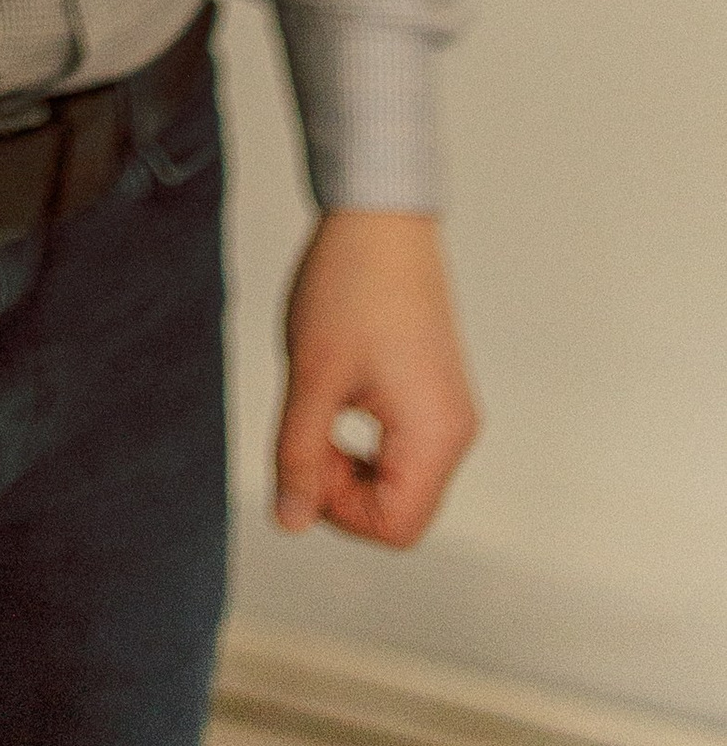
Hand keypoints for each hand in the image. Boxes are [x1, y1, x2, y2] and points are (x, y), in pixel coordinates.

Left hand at [275, 210, 478, 545]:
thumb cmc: (350, 287)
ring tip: (317, 407)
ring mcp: (450, 411)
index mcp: (435, 435)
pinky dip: (366, 442)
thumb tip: (290, 521)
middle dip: (342, 488)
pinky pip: (404, 448)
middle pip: (400, 511)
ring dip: (350, 463)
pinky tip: (337, 396)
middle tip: (304, 431)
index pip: (395, 528)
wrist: (380, 216)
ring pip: (400, 480)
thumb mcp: (311, 375)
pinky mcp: (437, 391)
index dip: (338, 511)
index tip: (302, 456)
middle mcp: (456, 431)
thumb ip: (298, 454)